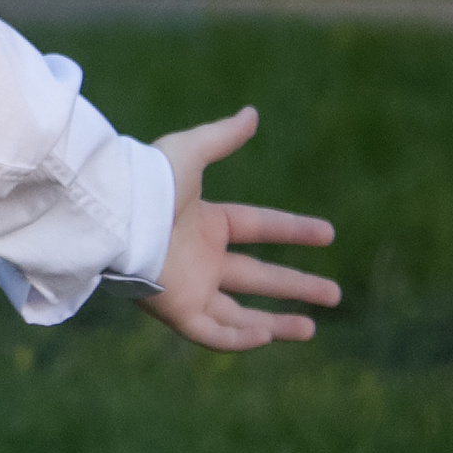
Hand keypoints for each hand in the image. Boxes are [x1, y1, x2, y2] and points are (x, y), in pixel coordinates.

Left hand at [138, 107, 339, 350]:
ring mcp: (189, 287)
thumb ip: (221, 137)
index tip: (330, 234)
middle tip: (335, 295)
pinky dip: (239, 339)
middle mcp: (200, 258)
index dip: (294, 230)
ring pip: (239, 314)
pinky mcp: (176, 310)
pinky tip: (267, 338)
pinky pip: (212, 333)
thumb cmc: (149, 183)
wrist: (117, 214)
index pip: (259, 228)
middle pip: (257, 277)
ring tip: (312, 329)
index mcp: (205, 222)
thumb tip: (252, 113)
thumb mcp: (191, 152)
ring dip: (275, 323)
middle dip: (296, 285)